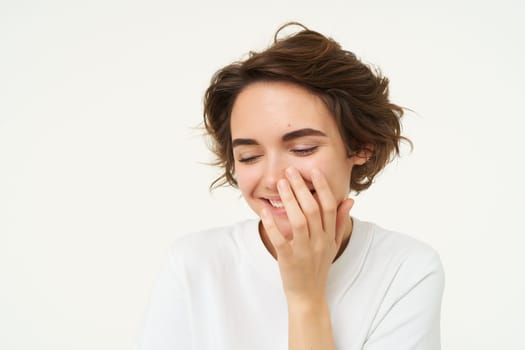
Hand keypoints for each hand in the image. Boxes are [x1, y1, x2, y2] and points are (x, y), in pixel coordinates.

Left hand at [260, 166, 353, 304]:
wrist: (309, 295)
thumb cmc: (319, 266)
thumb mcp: (333, 244)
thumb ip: (339, 221)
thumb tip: (349, 200)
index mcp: (329, 236)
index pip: (329, 206)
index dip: (322, 187)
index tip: (314, 171)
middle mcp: (319, 242)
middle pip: (313, 209)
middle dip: (302, 188)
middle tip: (290, 171)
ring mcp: (304, 251)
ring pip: (299, 221)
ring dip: (289, 200)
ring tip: (280, 184)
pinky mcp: (289, 260)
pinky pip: (280, 240)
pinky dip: (273, 225)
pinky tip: (265, 211)